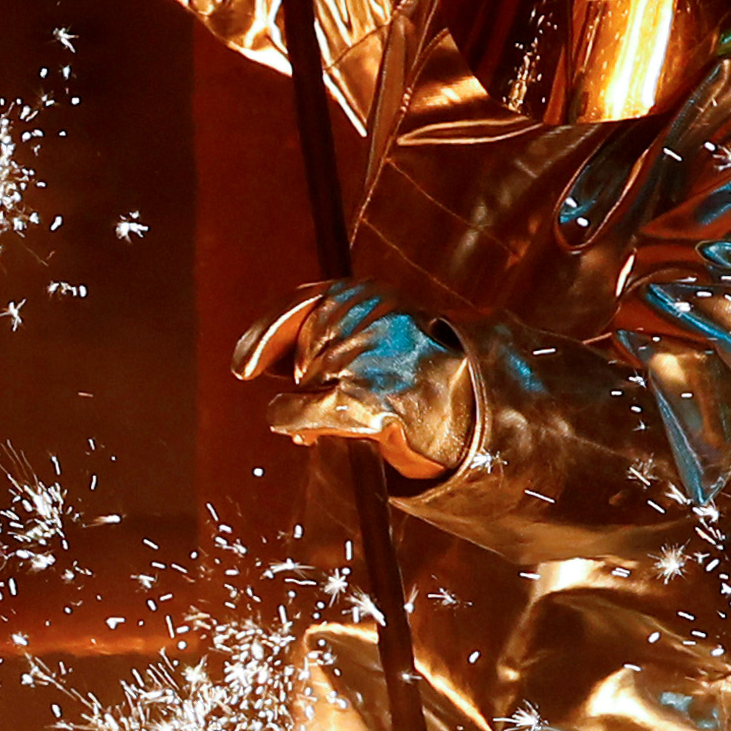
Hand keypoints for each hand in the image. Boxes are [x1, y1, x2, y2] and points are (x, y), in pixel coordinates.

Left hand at [237, 279, 473, 482]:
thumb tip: (258, 360)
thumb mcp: (390, 334)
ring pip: (300, 386)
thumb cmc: (431, 381)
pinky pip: (298, 413)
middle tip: (323, 402)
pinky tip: (307, 434)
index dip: (266, 335)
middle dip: (301, 381)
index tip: (245, 367)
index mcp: (374, 295)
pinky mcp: (364, 404)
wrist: (485, 417)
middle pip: (302, 353)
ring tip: (332, 424)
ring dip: (306, 409)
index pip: (303, 303)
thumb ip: (336, 333)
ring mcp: (367, 362)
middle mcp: (368, 320)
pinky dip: (295, 423)